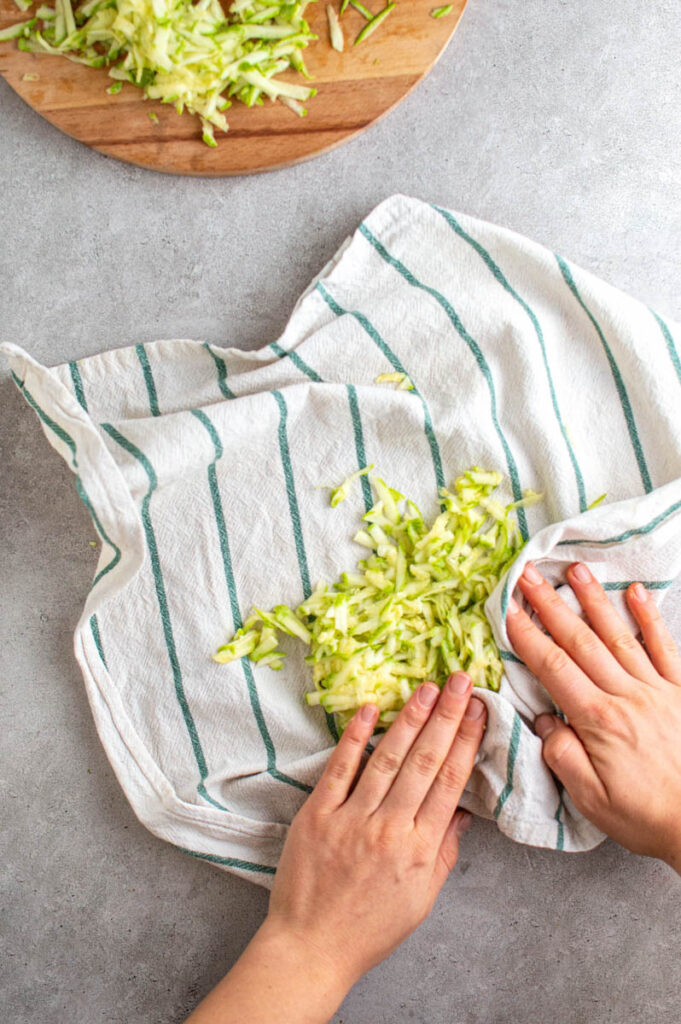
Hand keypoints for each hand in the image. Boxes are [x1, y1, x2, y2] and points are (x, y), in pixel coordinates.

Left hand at [265, 675, 486, 990]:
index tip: (478, 709)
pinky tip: (369, 709)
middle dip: (446, 717)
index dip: (466, 741)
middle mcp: (390, 828)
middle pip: (425, 762)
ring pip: (387, 759)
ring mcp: (352, 819)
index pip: (450, 782)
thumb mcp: (422, 898)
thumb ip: (444, 851)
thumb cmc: (369, 928)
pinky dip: (354, 738)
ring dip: (409, 719)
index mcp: (420, 848)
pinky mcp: (317, 815)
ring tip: (426, 688)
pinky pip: (339, 769)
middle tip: (459, 681)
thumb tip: (462, 811)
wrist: (311, 948)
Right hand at [506, 561, 680, 871]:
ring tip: (574, 569)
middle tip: (528, 575)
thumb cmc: (646, 817)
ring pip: (618, 635)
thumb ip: (562, 756)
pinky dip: (648, 618)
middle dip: (550, 604)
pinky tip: (635, 593)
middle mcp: (626, 696)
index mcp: (598, 720)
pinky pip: (664, 647)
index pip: (553, 667)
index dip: (526, 635)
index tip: (506, 609)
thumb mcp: (591, 800)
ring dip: (593, 600)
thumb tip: (544, 722)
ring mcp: (657, 690)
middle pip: (581, 641)